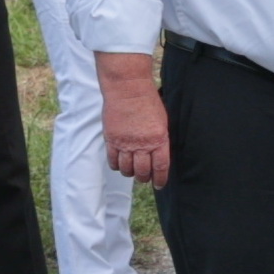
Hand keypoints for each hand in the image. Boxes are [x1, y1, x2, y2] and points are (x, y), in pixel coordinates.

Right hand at [98, 54, 169, 186]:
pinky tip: (119, 163)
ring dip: (130, 173)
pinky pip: (113, 160)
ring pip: (126, 169)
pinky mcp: (111, 140)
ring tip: (132, 170)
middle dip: (144, 178)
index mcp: (159, 139)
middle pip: (142, 171)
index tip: (159, 184)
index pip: (161, 167)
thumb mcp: (162, 121)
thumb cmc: (148, 101)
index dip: (160, 179)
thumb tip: (158, 155)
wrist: (128, 88)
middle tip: (144, 177)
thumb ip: (160, 139)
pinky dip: (116, 165)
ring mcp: (125, 143)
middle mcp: (142, 144)